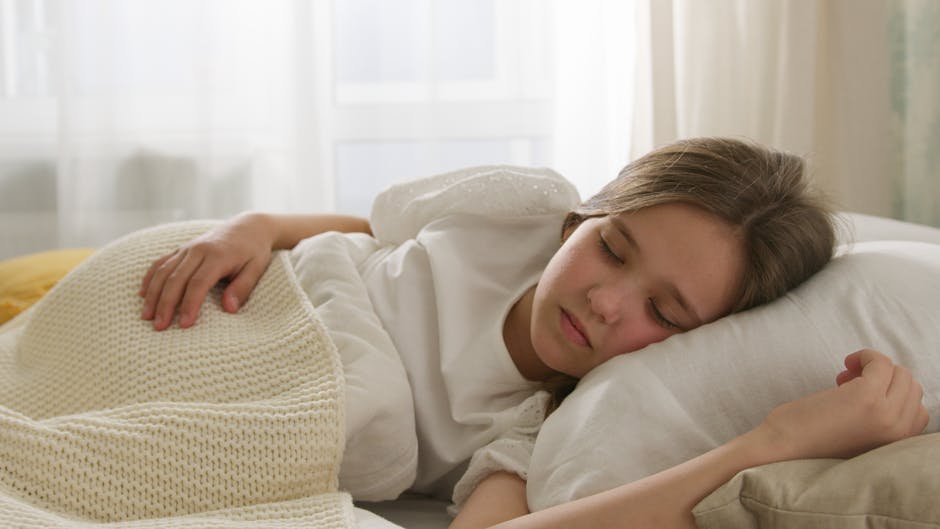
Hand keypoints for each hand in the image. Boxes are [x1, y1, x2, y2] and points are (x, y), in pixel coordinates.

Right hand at [139, 213, 274, 329]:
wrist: (248, 227)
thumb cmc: (254, 251)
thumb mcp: (256, 268)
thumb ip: (243, 288)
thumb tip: (229, 309)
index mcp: (218, 256)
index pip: (198, 283)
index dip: (190, 304)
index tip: (184, 324)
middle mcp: (198, 250)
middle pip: (176, 279)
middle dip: (166, 304)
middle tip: (159, 327)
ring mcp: (187, 248)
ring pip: (164, 271)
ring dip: (153, 294)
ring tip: (146, 316)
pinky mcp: (181, 248)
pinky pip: (161, 262)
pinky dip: (150, 277)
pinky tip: (142, 293)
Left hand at [757, 349, 928, 460]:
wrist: (782, 448)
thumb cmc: (811, 440)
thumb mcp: (857, 436)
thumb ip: (878, 420)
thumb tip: (885, 385)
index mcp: (896, 444)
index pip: (918, 409)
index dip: (891, 394)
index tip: (860, 392)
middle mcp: (898, 432)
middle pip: (911, 387)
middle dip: (882, 378)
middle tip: (849, 382)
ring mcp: (885, 414)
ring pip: (900, 373)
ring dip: (873, 367)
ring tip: (844, 378)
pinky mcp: (866, 397)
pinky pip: (881, 362)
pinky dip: (865, 356)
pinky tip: (845, 363)